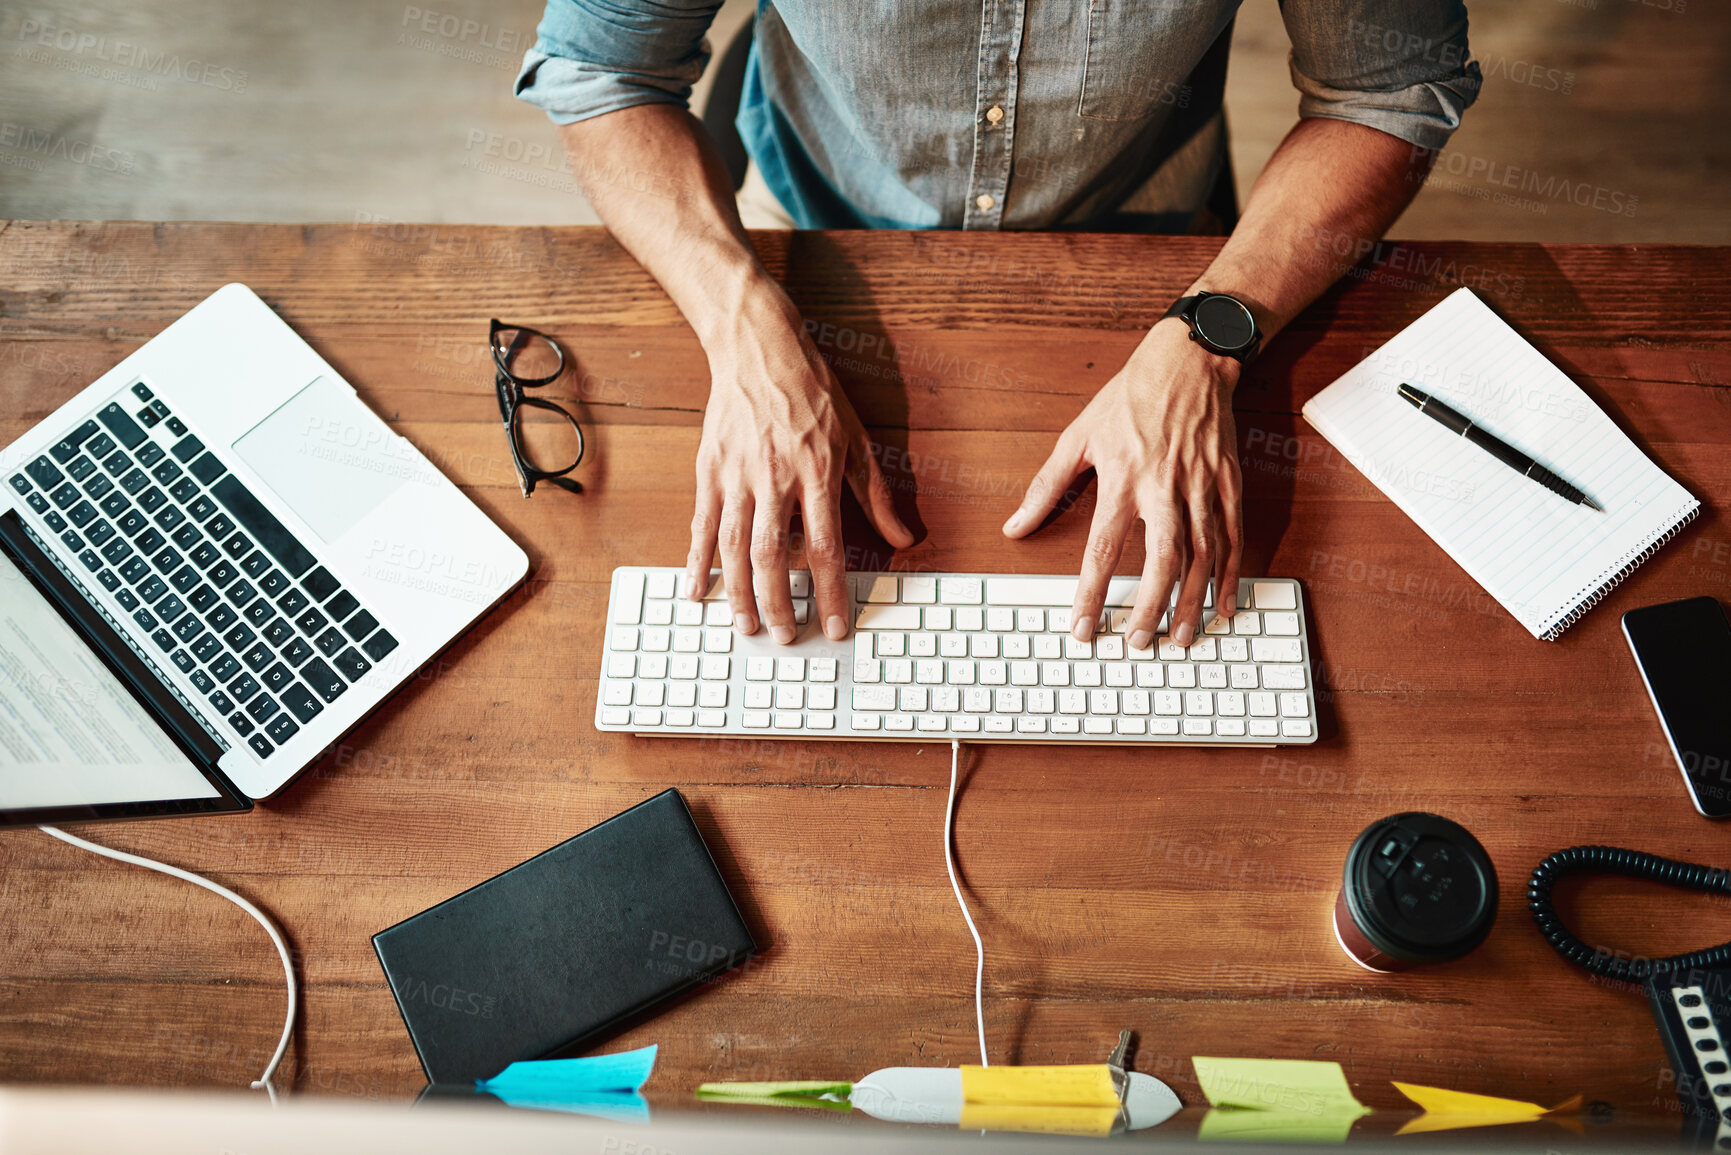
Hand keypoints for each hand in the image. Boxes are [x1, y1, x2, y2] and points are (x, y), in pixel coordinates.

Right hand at [684, 288, 912, 643]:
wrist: (758, 346)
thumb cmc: (812, 391)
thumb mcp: (856, 437)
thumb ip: (875, 494)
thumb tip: (903, 537)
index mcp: (816, 471)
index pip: (825, 546)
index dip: (831, 592)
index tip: (834, 625)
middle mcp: (774, 477)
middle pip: (773, 556)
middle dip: (780, 603)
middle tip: (786, 635)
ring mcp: (736, 474)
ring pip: (734, 547)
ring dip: (740, 592)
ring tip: (748, 625)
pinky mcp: (709, 469)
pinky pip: (702, 524)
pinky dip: (698, 560)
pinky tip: (699, 589)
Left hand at [1003, 318, 1242, 649]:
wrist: (1188, 359)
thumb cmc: (1129, 398)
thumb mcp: (1077, 436)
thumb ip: (1046, 487)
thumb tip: (1015, 526)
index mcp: (1123, 479)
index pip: (1102, 549)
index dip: (1090, 593)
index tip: (1082, 628)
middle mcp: (1164, 487)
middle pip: (1162, 559)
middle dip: (1151, 607)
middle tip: (1139, 643)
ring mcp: (1201, 486)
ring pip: (1203, 555)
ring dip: (1192, 601)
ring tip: (1181, 637)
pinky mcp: (1229, 482)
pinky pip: (1233, 536)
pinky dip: (1231, 574)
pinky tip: (1223, 604)